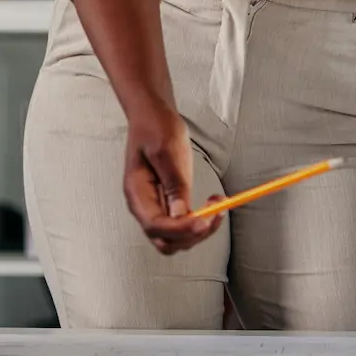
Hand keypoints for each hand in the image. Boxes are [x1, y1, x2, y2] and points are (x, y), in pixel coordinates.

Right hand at [119, 105, 220, 255]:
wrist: (152, 115)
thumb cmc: (156, 128)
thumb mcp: (167, 152)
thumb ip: (174, 185)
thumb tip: (181, 215)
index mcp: (137, 193)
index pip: (155, 226)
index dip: (180, 229)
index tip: (203, 221)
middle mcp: (144, 206)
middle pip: (166, 240)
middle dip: (192, 234)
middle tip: (216, 214)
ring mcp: (155, 206)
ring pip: (176, 237)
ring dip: (199, 230)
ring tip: (218, 206)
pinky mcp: (167, 202)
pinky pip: (182, 223)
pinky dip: (200, 220)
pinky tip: (213, 204)